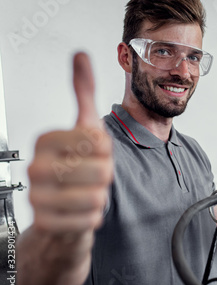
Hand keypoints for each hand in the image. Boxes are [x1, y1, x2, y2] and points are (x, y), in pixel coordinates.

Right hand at [28, 53, 112, 235]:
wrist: (60, 210)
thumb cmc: (75, 166)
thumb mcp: (83, 127)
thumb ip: (83, 92)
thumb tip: (80, 54)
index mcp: (45, 140)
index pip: (98, 141)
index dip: (106, 151)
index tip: (93, 153)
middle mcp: (35, 167)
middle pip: (101, 171)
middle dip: (105, 176)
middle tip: (91, 177)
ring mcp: (37, 196)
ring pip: (98, 197)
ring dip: (101, 197)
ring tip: (85, 193)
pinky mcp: (45, 223)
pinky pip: (90, 220)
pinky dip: (93, 217)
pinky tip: (80, 212)